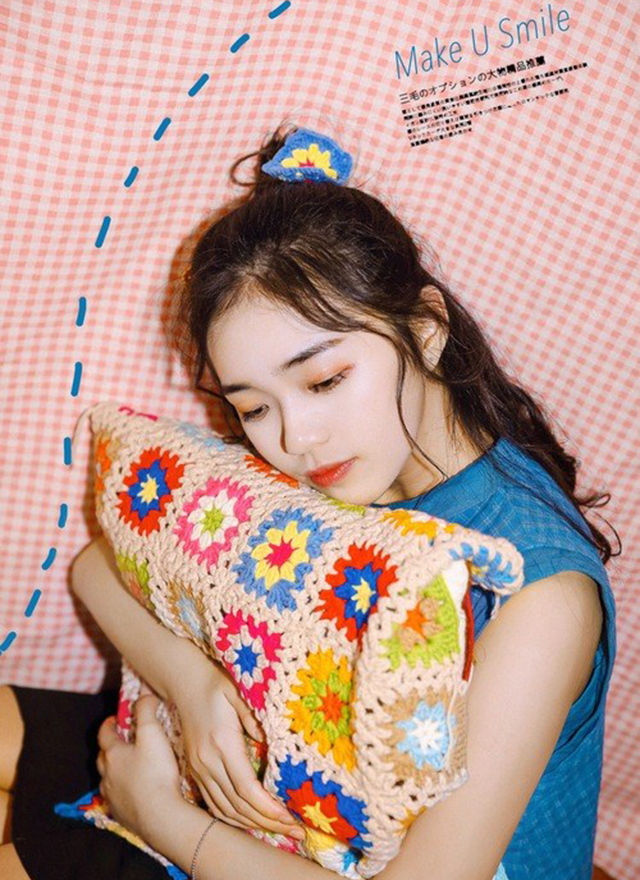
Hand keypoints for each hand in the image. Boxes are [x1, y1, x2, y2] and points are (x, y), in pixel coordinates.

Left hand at [96, 691, 182, 840]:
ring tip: (129, 766)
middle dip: (109, 747)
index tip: (114, 719)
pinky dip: (123, 791)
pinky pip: (117, 798)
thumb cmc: (155, 772)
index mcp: (113, 754)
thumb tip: (143, 694)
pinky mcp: (121, 815)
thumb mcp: (153, 734)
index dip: (109, 724)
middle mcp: (107, 776)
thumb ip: (146, 711)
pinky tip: (134, 791)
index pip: (104, 734)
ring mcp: (112, 797)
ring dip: (115, 770)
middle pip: (103, 757)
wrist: (160, 816)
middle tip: (121, 741)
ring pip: (108, 779)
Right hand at [170, 663, 304, 839]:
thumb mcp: (238, 692)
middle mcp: (207, 761)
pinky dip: (233, 819)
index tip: (289, 817)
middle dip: (267, 822)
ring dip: (252, 824)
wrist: (186, 682)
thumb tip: (268, 739)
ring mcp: (199, 768)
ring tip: (279, 831)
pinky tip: (251, 822)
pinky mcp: (195, 770)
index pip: (246, 787)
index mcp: (222, 743)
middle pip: (238, 805)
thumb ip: (252, 715)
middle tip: (295, 832)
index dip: (267, 807)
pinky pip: (214, 804)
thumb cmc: (217, 684)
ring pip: (225, 809)